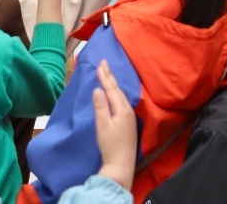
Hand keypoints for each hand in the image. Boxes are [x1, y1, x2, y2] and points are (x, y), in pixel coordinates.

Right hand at [92, 60, 135, 191]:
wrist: (121, 164)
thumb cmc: (110, 145)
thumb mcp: (102, 125)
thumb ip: (100, 107)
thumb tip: (98, 89)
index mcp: (122, 109)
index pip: (111, 88)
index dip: (105, 76)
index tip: (101, 63)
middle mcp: (127, 110)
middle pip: (117, 90)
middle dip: (110, 76)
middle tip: (104, 63)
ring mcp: (129, 117)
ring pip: (120, 95)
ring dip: (113, 84)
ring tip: (108, 75)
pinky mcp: (128, 123)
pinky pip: (121, 102)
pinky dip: (116, 94)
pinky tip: (114, 95)